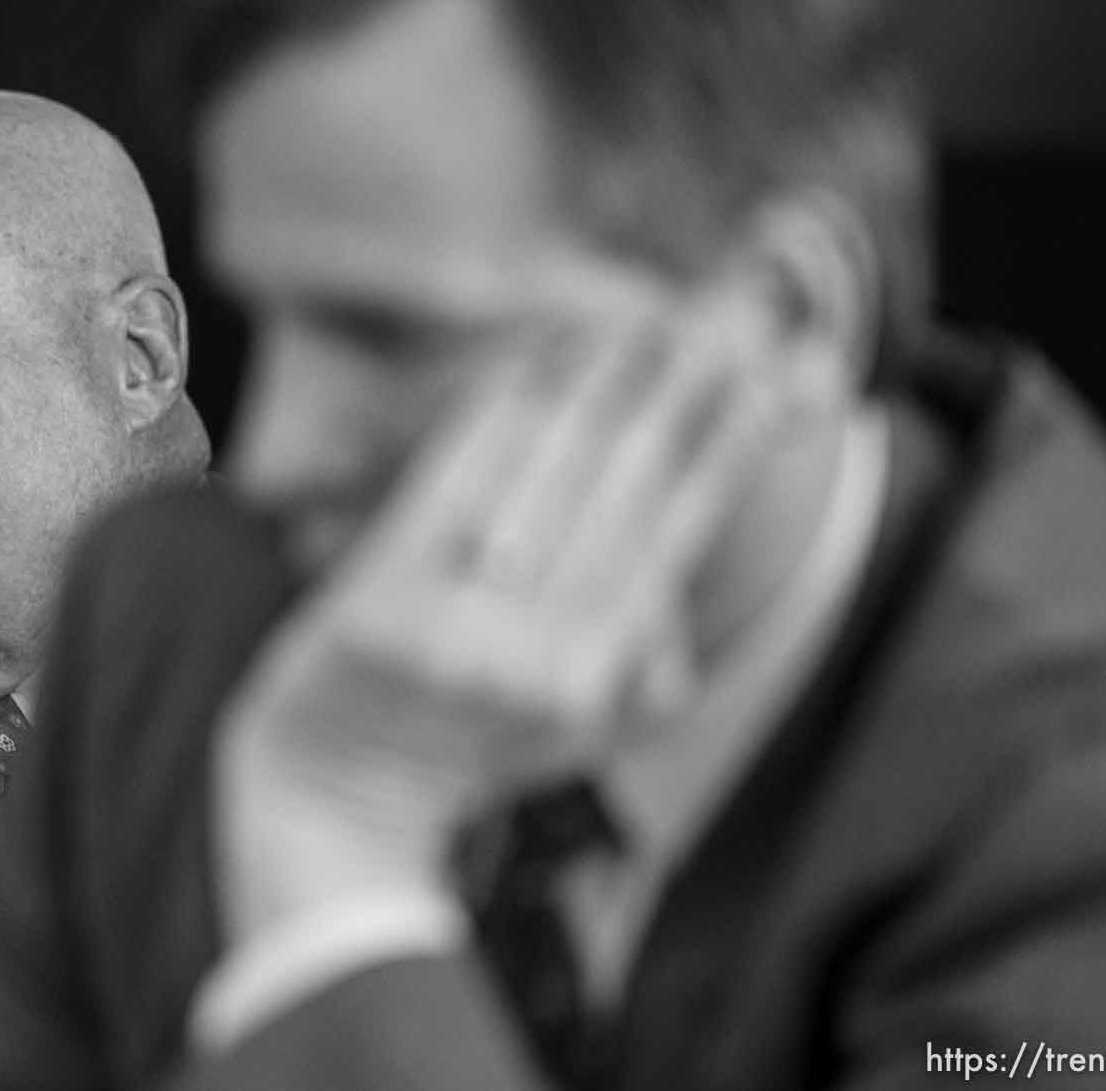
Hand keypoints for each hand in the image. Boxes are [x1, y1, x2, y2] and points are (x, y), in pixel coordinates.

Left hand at [212, 274, 814, 942]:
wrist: (332, 783)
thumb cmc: (472, 743)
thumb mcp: (581, 728)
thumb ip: (646, 661)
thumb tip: (688, 579)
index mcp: (596, 681)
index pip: (675, 534)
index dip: (728, 451)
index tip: (773, 382)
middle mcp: (532, 652)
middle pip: (623, 487)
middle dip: (680, 395)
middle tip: (722, 322)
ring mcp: (454, 622)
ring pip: (549, 470)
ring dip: (605, 382)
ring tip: (648, 321)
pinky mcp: (383, 592)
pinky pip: (458, 474)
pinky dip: (506, 407)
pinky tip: (546, 354)